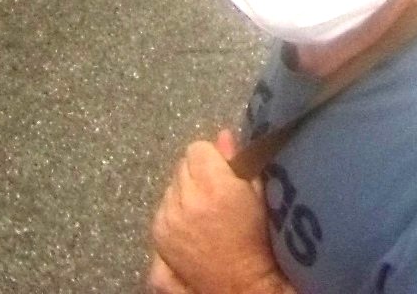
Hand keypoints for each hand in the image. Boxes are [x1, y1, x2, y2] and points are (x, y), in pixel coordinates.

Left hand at [149, 129, 280, 293]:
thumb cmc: (257, 241)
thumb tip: (224, 136)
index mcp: (212, 184)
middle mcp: (185, 199)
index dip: (212, 158)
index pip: (198, 148)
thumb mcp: (258, 196)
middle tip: (216, 193)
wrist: (241, 284)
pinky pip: (163, 208)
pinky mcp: (158, 236)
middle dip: (198, 174)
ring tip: (205, 212)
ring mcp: (167, 219)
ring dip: (185, 193)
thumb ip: (239, 162)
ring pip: (171, 186)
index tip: (224, 171)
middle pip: (182, 165)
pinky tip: (192, 225)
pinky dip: (175, 212)